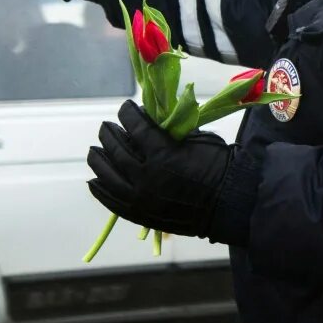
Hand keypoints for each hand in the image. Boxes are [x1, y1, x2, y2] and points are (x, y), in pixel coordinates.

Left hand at [87, 101, 238, 239]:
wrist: (228, 203)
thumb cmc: (218, 166)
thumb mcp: (195, 138)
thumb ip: (169, 129)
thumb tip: (148, 119)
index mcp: (162, 153)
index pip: (134, 126)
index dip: (126, 114)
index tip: (125, 108)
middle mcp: (146, 176)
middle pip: (116, 149)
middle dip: (109, 134)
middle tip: (106, 127)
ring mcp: (141, 198)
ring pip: (108, 175)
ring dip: (99, 159)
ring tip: (95, 150)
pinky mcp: (140, 214)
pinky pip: (112, 201)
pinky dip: (100, 189)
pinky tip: (94, 179)